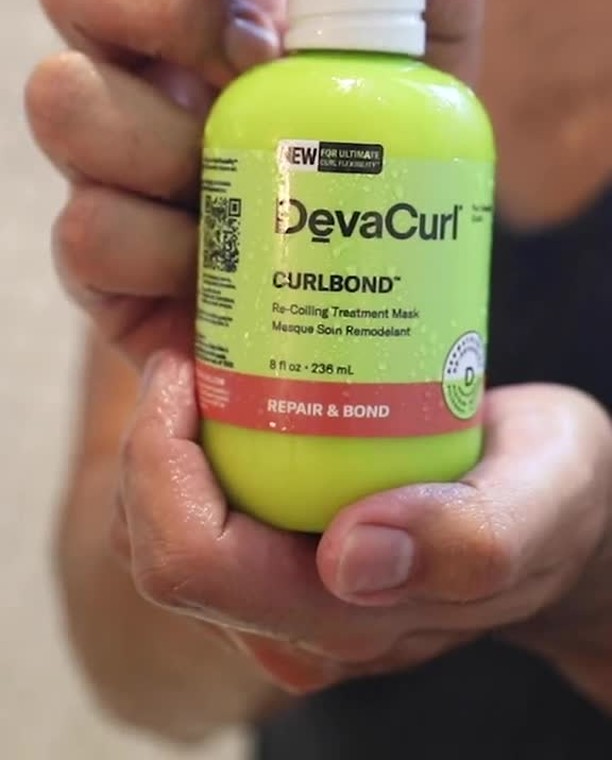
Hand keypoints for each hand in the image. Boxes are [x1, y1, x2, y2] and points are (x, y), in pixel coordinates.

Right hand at [27, 0, 484, 367]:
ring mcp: (106, 157)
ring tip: (235, 192)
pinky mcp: (97, 257)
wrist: (346, 317)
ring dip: (159, 140)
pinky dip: (158, 259)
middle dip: (165, 3)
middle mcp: (139, 67)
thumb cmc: (370, 185)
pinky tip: (209, 280)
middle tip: (253, 67)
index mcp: (209, 9)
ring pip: (62, 96)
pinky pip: (85, 233)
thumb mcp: (419, 96)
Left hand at [115, 353, 611, 692]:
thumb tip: (349, 558)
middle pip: (156, 548)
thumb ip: (471, 537)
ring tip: (205, 368)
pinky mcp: (281, 557)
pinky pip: (193, 512)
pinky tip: (227, 393)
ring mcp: (284, 593)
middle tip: (190, 355)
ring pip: (159, 533)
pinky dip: (185, 452)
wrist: (562, 504)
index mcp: (347, 618)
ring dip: (158, 448)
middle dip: (146, 446)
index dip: (158, 463)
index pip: (192, 563)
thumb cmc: (556, 493)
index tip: (186, 367)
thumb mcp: (545, 494)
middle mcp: (297, 620)